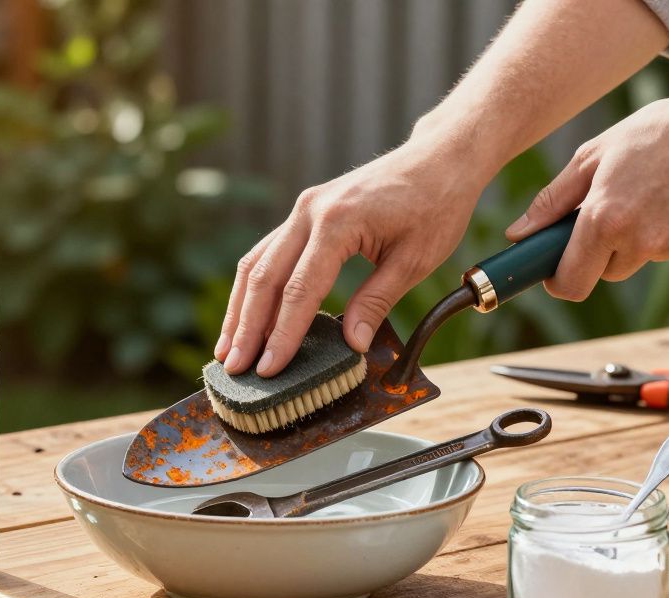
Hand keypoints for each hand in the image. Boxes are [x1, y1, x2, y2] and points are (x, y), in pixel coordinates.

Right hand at [215, 133, 486, 375]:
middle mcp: (310, 211)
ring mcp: (303, 209)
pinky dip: (254, 288)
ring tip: (228, 350)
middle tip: (235, 368)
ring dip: (240, 309)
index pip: (300, 289)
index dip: (282, 334)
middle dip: (247, 328)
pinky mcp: (304, 213)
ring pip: (257, 264)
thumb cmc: (435, 204)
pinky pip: (268, 252)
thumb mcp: (416, 259)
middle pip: (265, 277)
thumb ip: (377, 300)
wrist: (439, 158)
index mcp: (338, 221)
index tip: (269, 368)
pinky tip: (246, 316)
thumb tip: (352, 344)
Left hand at [505, 83, 668, 300]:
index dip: (557, 280)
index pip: (570, 284)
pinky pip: (666, 251)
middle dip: (596, 253)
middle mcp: (637, 241)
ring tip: (648, 191)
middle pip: (601, 273)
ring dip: (631, 240)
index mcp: (604, 219)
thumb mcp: (595, 154)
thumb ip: (552, 200)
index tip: (553, 269)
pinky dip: (663, 232)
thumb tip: (518, 233)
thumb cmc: (659, 131)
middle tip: (606, 213)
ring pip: (634, 260)